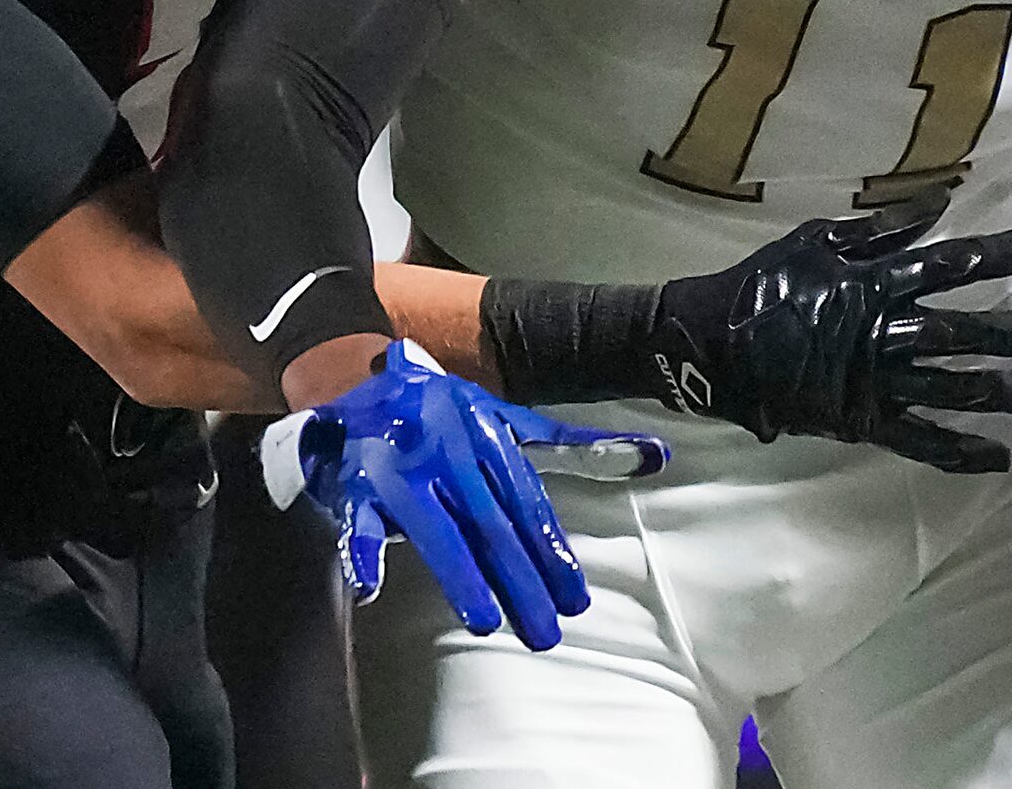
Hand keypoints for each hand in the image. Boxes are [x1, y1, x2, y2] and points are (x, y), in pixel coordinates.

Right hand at [261, 340, 664, 650]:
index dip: (550, 550)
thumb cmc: (444, 412)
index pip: (526, 502)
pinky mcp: (354, 483)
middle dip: (519, 578)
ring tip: (487, 620)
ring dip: (458, 571)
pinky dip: (362, 549)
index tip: (576, 598)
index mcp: (487, 433)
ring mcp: (399, 466)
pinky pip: (357, 519)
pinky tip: (371, 586)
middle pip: (489, 523)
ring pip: (434, 525)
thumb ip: (575, 446)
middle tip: (545, 632)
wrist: (357, 379)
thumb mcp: (508, 420)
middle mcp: (448, 449)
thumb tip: (657, 455)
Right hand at [647, 204, 1011, 473]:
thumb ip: (879, 227)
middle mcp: (884, 332)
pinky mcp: (861, 419)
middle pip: (966, 332)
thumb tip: (937, 204)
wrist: (713, 343)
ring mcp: (875, 380)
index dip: (996, 256)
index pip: (949, 264)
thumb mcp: (815, 239)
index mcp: (874, 282)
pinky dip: (959, 451)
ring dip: (1006, 392)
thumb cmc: (763, 284)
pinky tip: (997, 456)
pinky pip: (918, 440)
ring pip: (955, 388)